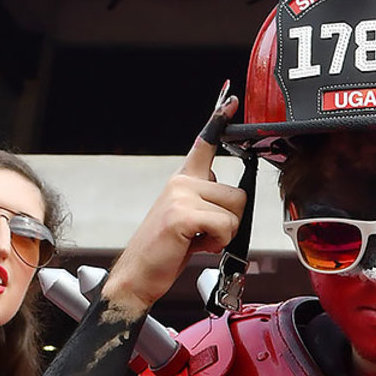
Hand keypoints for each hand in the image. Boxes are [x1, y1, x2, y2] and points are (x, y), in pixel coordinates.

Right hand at [103, 95, 246, 313]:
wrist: (137, 275)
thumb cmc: (164, 251)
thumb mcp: (188, 220)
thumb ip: (206, 202)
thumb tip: (229, 199)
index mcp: (183, 180)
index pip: (204, 144)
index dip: (219, 120)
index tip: (230, 99)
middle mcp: (181, 182)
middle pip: (237, 195)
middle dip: (230, 221)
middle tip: (204, 235)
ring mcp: (180, 195)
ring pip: (234, 212)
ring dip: (223, 234)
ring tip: (197, 240)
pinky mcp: (182, 214)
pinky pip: (224, 226)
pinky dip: (216, 243)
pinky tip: (193, 245)